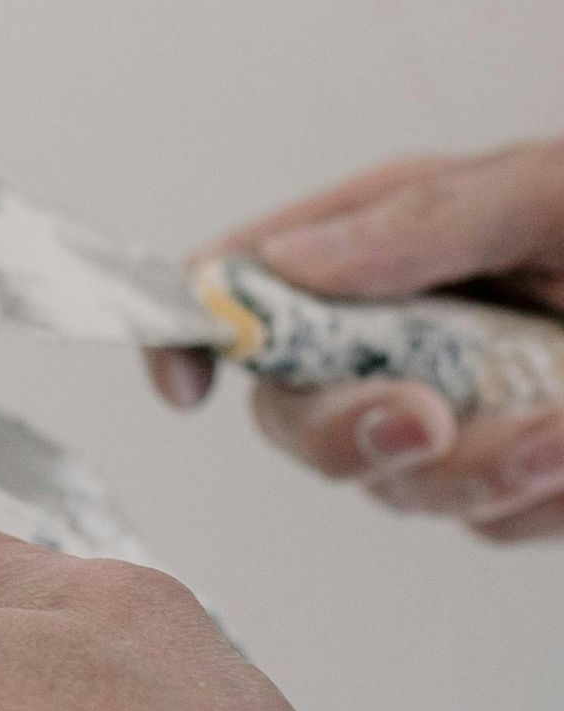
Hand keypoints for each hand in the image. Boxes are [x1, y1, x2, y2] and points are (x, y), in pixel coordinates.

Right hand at [147, 142, 563, 541]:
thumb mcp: (551, 190)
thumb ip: (421, 222)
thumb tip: (287, 264)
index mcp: (391, 241)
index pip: (245, 284)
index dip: (194, 328)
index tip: (184, 381)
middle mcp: (406, 332)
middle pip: (298, 413)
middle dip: (350, 430)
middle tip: (426, 418)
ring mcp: (462, 411)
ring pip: (396, 483)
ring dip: (475, 471)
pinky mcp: (524, 480)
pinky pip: (491, 520)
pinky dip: (536, 496)